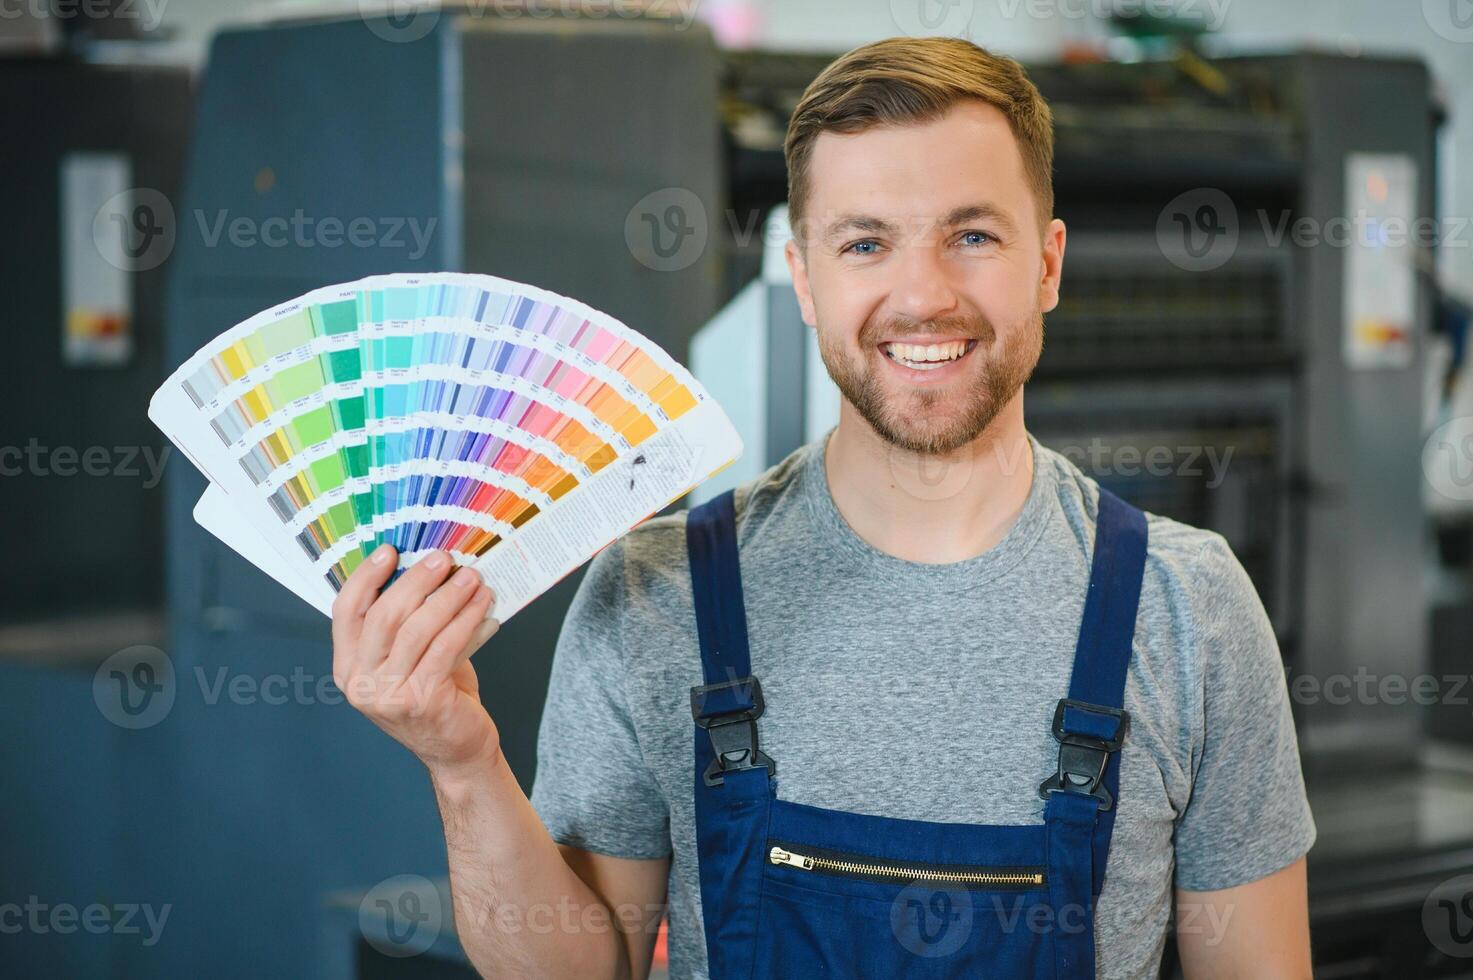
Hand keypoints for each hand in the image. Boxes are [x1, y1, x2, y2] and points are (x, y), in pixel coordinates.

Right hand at [331, 545, 500, 775]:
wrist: (456, 749)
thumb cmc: (434, 695)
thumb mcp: (409, 658)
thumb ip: (406, 622)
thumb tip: (427, 567)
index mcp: (348, 666)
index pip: (346, 611)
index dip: (366, 577)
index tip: (391, 550)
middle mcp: (361, 682)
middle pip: (384, 615)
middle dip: (417, 581)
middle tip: (444, 559)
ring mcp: (388, 695)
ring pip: (418, 630)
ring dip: (449, 598)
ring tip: (472, 578)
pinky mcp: (422, 700)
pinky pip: (446, 648)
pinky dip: (467, 622)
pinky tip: (484, 608)